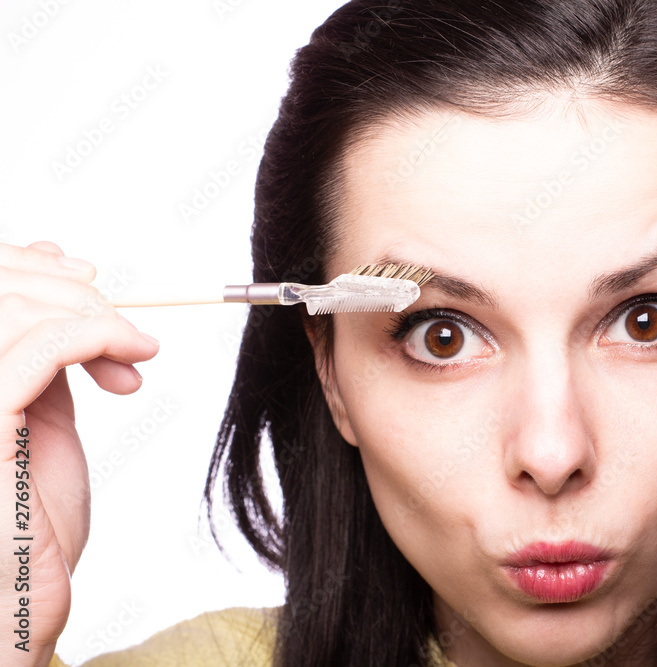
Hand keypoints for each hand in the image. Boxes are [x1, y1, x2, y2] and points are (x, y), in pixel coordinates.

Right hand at [0, 241, 159, 665]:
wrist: (23, 598)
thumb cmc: (31, 520)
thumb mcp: (41, 417)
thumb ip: (42, 357)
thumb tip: (74, 294)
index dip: (25, 261)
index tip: (87, 273)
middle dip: (68, 287)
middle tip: (125, 324)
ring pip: (14, 306)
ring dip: (90, 312)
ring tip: (132, 352)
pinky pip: (38, 348)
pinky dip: (97, 334)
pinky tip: (132, 357)